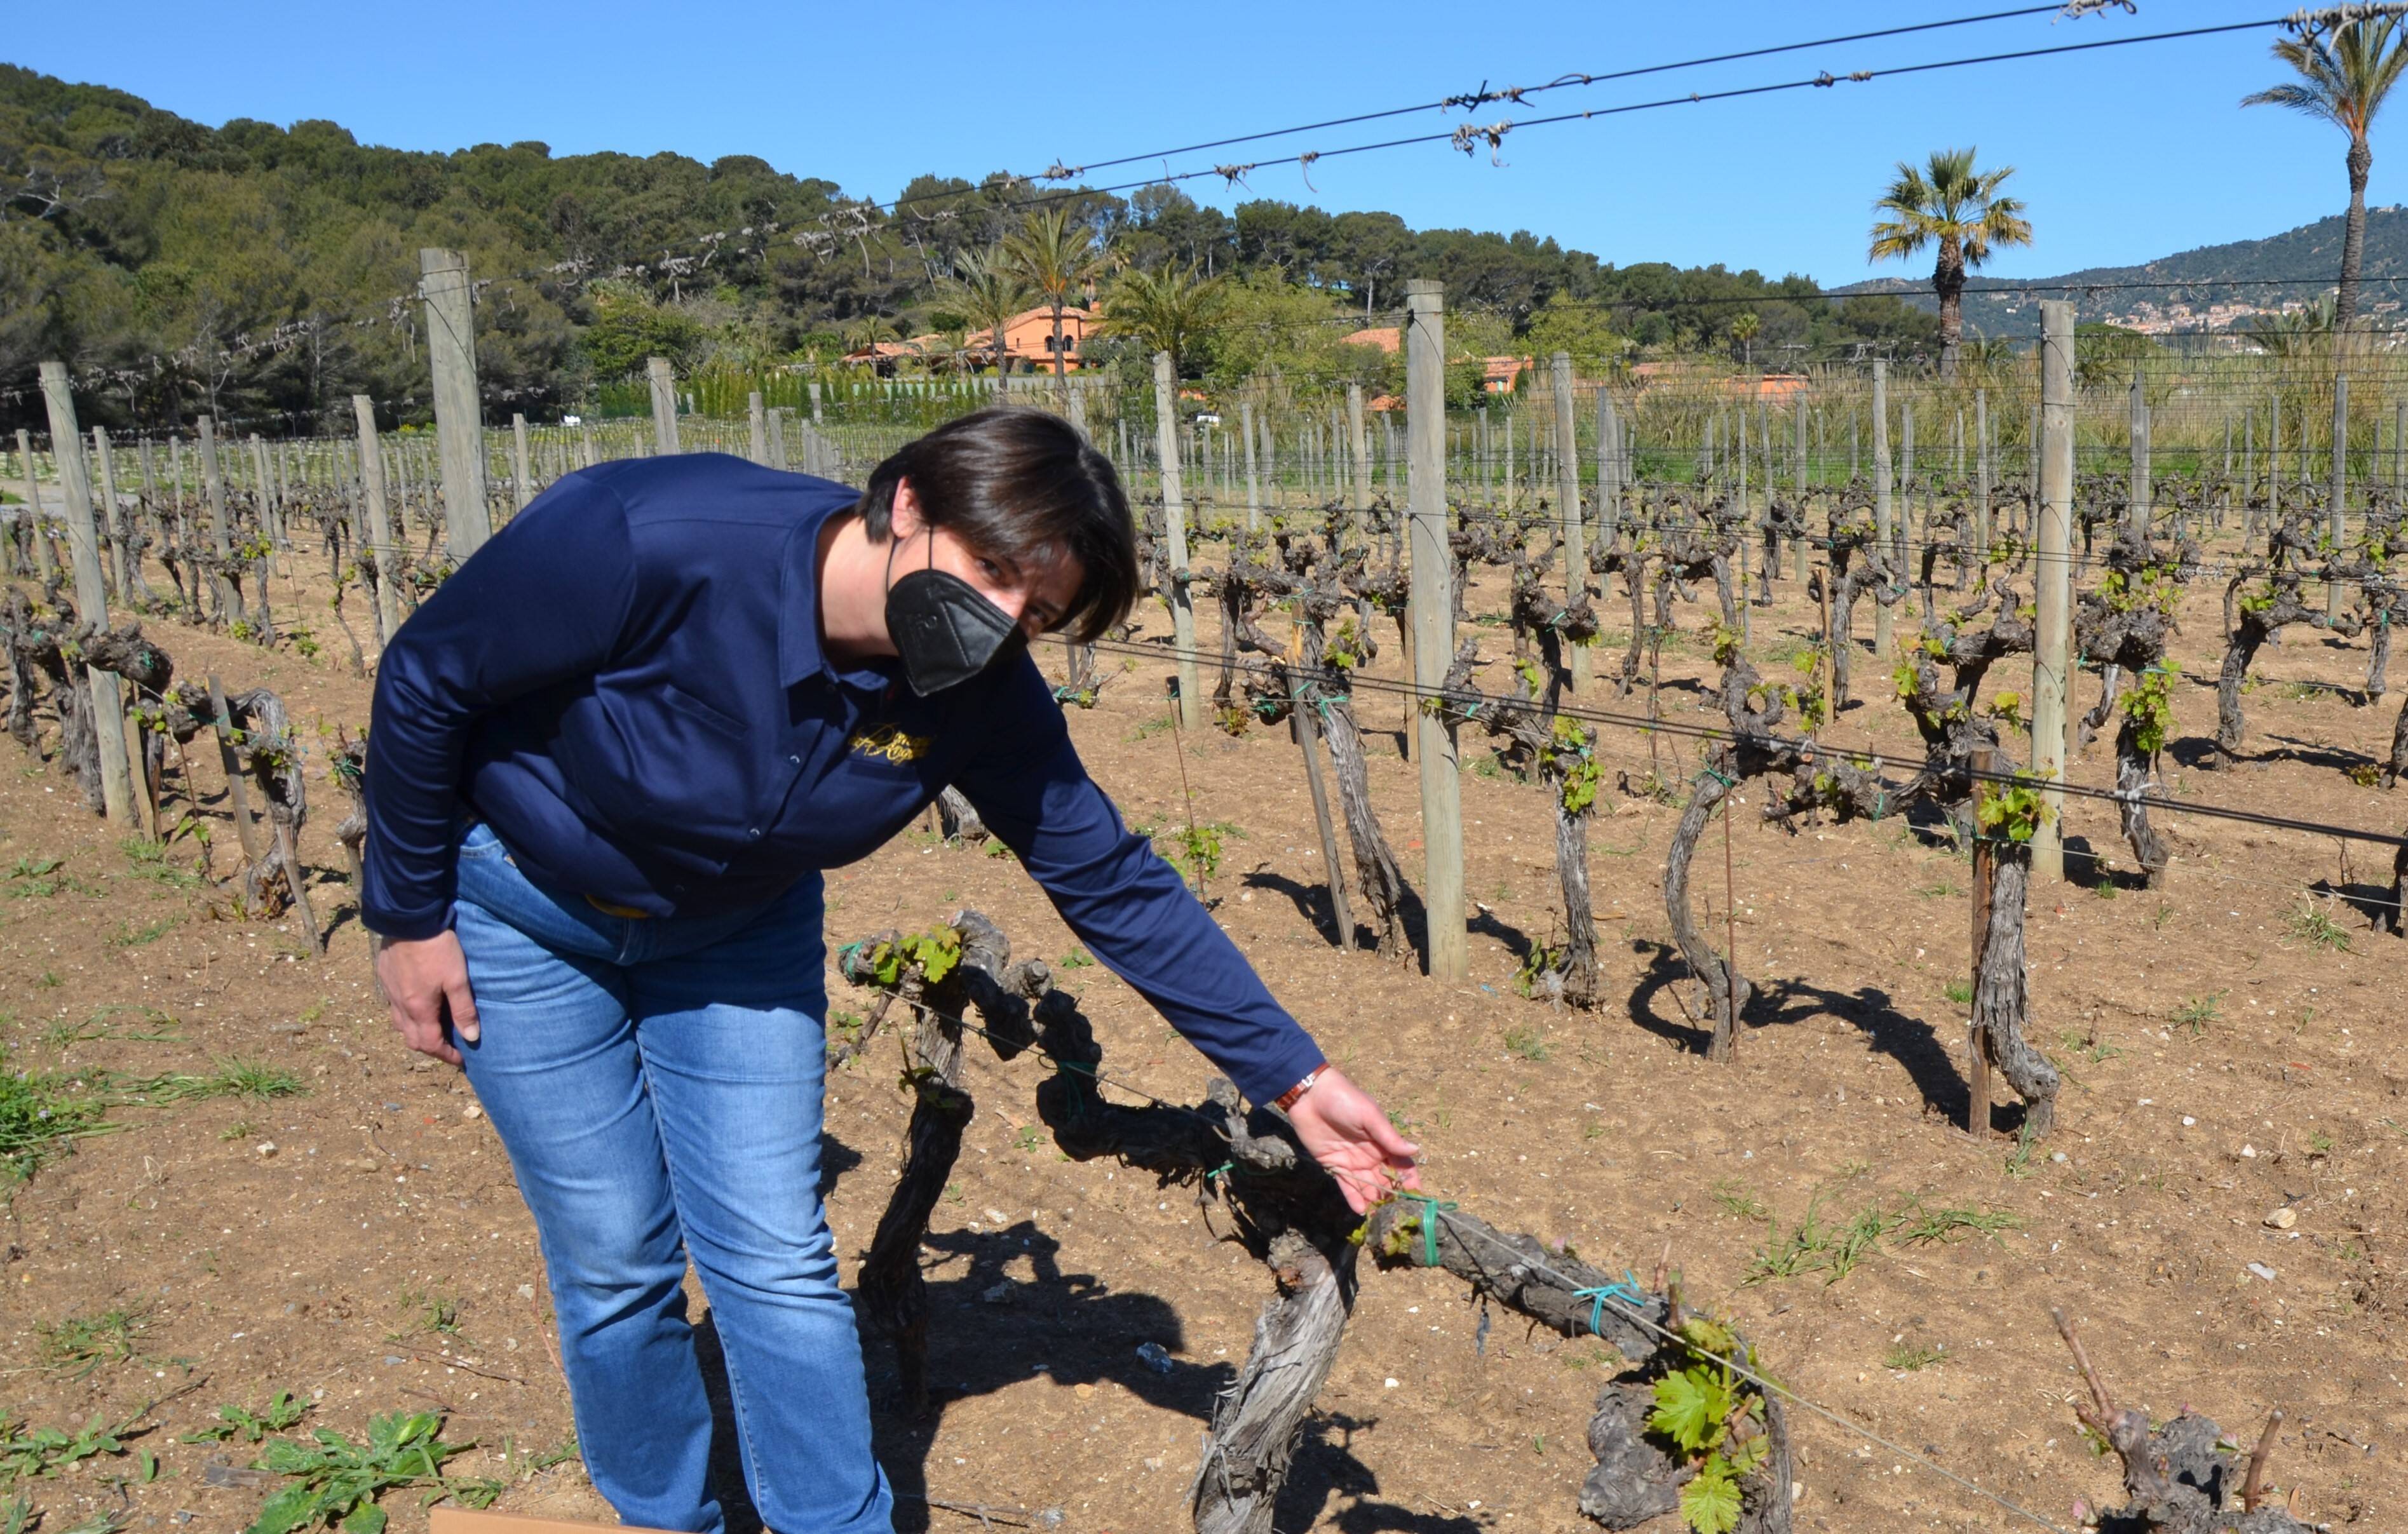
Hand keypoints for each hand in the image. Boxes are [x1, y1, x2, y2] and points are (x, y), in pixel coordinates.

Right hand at [375, 931, 478, 1065]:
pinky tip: (417, 1006)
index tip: (460, 1060)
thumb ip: (464, 1009)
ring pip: (400, 1025)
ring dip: (416, 1033)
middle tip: (448, 1047)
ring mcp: (389, 993)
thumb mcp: (457, 979)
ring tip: (434, 1029)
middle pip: (412, 1040)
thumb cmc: (437, 949)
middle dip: (431, 1048)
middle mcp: (400, 1006)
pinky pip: (393, 1008)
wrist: (408, 920)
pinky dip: (406, 1016)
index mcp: (418, 1009)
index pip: (430, 1044)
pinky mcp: (385, 978)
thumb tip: (471, 1037)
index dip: (446, 1056)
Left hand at [1282, 1065, 1420, 1214]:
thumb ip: (1390, 1137)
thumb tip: (1416, 1150)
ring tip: (1381, 1219)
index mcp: (1384, 1142)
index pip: (1402, 1165)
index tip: (1416, 1198)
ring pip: (1367, 1186)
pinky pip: (1347, 1186)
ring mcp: (1353, 1162)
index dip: (1409, 1181)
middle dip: (1392, 1196)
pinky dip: (1354, 1199)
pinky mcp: (1334, 1166)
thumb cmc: (1345, 1101)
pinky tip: (1361, 1212)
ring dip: (1374, 1201)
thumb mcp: (1370, 1117)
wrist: (1310, 1097)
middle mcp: (1371, 1155)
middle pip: (1386, 1180)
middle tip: (1397, 1215)